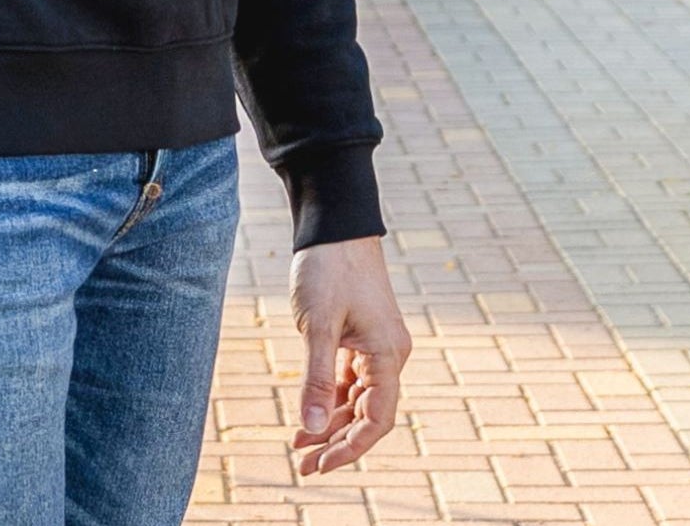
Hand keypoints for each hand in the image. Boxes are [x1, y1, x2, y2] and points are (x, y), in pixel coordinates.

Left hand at [288, 234, 410, 474]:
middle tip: (303, 464)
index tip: (320, 465)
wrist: (334, 225)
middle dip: (337, 441)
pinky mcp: (362, 335)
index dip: (350, 448)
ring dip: (331, 422)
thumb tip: (311, 428)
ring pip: (357, 398)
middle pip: (367, 414)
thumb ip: (316, 378)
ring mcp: (377, 345)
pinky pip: (350, 378)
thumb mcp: (318, 325)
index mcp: (387, 354)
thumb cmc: (328, 268)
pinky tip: (310, 413)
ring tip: (300, 445)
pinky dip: (331, 397)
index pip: (376, 419)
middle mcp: (389, 354)